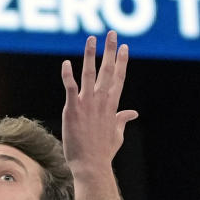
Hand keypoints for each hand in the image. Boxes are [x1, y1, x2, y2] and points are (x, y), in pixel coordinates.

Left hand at [61, 31, 136, 173]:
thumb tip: (133, 113)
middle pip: (107, 70)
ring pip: (89, 74)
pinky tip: (66, 62)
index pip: (118, 78)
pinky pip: (70, 88)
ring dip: (91, 55)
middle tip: (112, 33)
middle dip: (110, 50)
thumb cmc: (103, 152)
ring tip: (91, 39)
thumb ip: (123, 120)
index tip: (124, 47)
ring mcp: (87, 104)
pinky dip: (68, 75)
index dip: (121, 61)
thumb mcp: (117, 134)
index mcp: (112, 106)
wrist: (91, 165)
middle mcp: (101, 101)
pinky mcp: (72, 109)